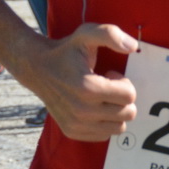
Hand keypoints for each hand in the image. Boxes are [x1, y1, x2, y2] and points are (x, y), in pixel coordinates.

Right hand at [15, 22, 140, 140]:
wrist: (36, 67)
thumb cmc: (66, 50)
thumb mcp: (87, 34)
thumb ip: (110, 34)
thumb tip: (133, 46)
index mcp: (88, 88)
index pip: (130, 96)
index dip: (123, 82)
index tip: (109, 75)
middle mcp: (81, 111)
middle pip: (127, 113)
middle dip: (122, 98)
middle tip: (106, 86)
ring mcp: (76, 124)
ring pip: (118, 127)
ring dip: (115, 111)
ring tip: (99, 96)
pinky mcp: (72, 132)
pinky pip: (104, 135)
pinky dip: (104, 122)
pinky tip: (92, 106)